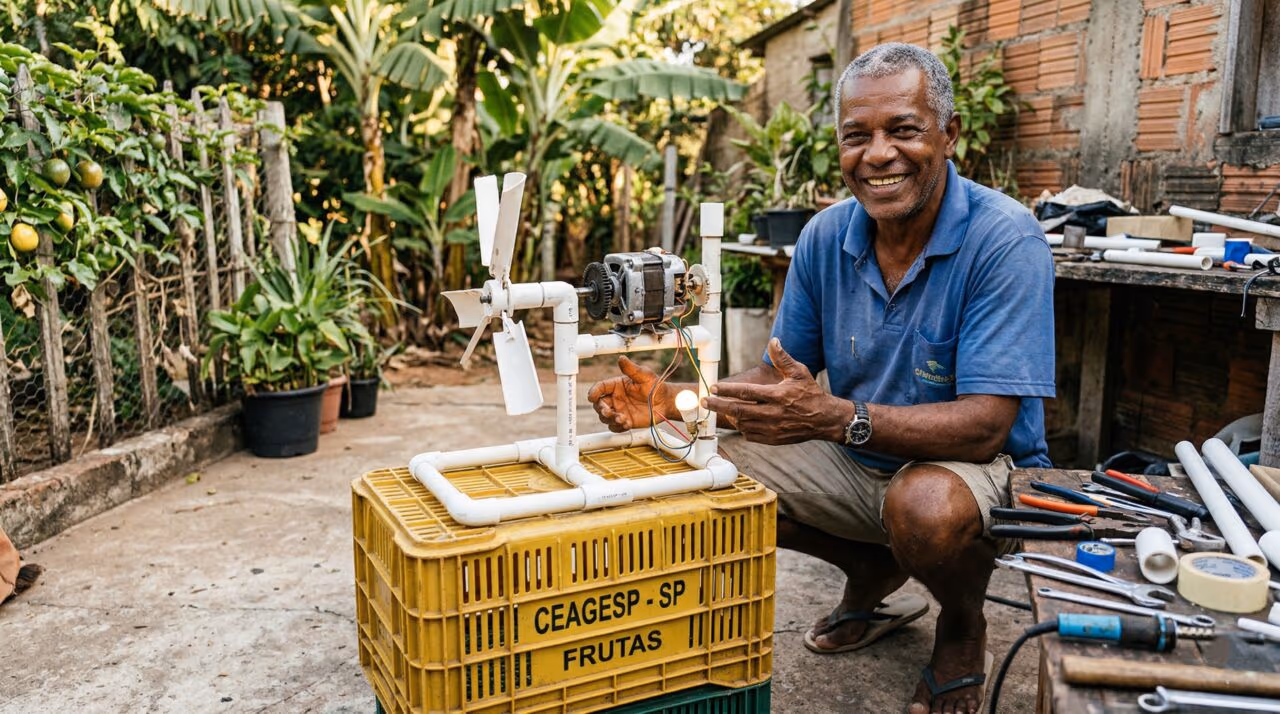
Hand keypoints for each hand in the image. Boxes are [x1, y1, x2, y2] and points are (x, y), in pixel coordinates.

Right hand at [587, 356, 668, 432]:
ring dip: (610, 419)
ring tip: (622, 419)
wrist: (665, 402)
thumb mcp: (644, 375)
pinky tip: (627, 424)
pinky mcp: (624, 421)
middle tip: (608, 412)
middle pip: (599, 404)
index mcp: (616, 386)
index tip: (592, 397)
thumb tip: (621, 358)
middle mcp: (615, 398)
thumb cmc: (655, 386)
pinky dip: (618, 427)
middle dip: (601, 409)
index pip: (600, 388)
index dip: (594, 392)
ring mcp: (619, 411)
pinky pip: (615, 427)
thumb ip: (631, 369)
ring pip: (605, 417)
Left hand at [705, 338, 848, 444]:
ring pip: (742, 424)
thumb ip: (783, 358)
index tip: (713, 388)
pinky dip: (742, 427)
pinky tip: (740, 419)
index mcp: (777, 395)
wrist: (824, 420)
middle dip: (718, 406)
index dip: (727, 390)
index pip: (745, 392)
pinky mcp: (773, 439)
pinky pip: (750, 435)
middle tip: (704, 402)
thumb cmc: (810, 394)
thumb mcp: (799, 372)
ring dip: (730, 416)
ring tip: (722, 408)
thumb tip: (773, 341)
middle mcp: (772, 413)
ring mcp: (772, 428)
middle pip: (738, 410)